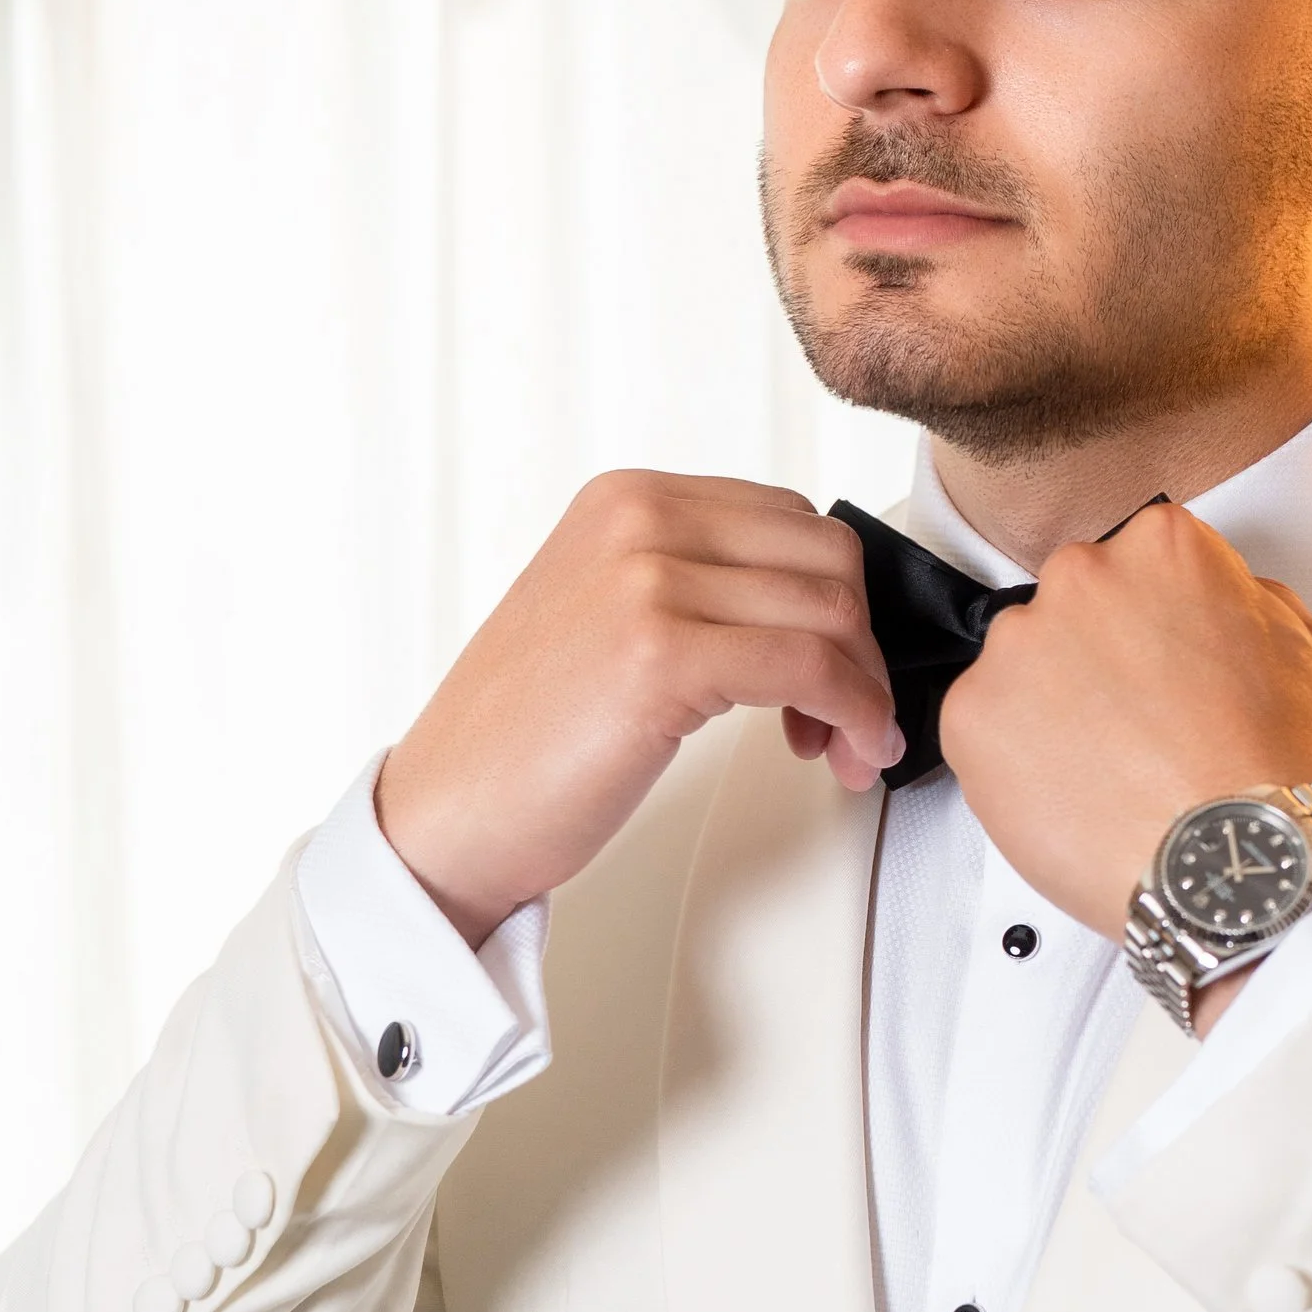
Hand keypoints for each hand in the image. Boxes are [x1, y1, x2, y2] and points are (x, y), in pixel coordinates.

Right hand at [375, 472, 903, 942]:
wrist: (449, 810)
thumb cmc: (524, 736)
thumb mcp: (609, 616)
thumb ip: (694, 585)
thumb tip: (810, 608)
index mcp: (627, 500)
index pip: (792, 521)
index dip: (836, 602)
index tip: (833, 670)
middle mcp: (639, 522)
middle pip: (826, 560)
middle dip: (862, 644)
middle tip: (851, 717)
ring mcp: (647, 582)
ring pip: (830, 613)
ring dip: (863, 690)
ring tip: (843, 747)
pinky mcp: (662, 655)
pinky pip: (810, 667)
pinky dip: (851, 711)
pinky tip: (843, 748)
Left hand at [938, 504, 1311, 951]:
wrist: (1234, 867)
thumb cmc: (1276, 776)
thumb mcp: (1310, 651)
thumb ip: (1251, 604)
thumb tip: (1230, 608)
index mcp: (1162, 548)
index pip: (1140, 557)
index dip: (1160, 619)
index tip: (1167, 659)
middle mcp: (1082, 581)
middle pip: (1074, 603)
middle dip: (1100, 656)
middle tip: (1141, 724)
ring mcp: (1019, 647)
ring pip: (1023, 664)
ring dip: (1053, 705)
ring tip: (1110, 768)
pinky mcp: (972, 715)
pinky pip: (982, 726)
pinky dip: (1014, 759)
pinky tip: (1073, 792)